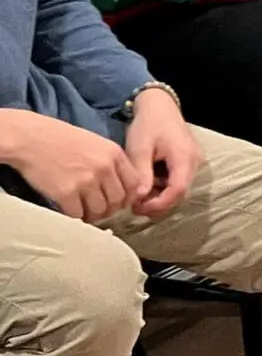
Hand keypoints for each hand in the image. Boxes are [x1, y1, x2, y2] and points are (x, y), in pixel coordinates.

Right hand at [0, 109, 142, 221]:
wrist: (32, 139)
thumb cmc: (62, 139)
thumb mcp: (96, 143)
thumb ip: (112, 162)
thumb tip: (120, 184)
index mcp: (114, 154)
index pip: (135, 184)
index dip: (128, 197)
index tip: (119, 201)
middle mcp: (104, 168)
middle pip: (119, 200)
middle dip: (111, 209)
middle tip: (100, 209)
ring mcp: (86, 181)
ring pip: (100, 210)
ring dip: (94, 215)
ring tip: (85, 212)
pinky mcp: (66, 193)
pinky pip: (78, 214)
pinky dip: (76, 216)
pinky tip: (71, 210)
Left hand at [123, 88, 200, 218]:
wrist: (159, 105)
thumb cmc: (148, 125)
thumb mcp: (140, 148)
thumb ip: (142, 174)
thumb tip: (139, 199)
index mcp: (185, 158)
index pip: (177, 190)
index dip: (158, 204)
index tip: (137, 208)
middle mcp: (195, 162)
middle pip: (181, 193)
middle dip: (158, 204)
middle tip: (134, 206)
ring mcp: (194, 162)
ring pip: (179, 189)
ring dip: (160, 197)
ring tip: (138, 196)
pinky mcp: (188, 162)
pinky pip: (178, 181)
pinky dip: (163, 188)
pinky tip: (147, 185)